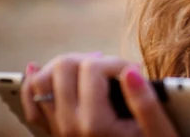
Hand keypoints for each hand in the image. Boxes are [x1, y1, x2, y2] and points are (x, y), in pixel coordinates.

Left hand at [20, 52, 178, 136]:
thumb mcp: (158, 131)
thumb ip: (146, 103)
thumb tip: (131, 71)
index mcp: (96, 124)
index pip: (92, 68)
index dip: (116, 61)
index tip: (134, 70)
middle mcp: (70, 126)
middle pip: (63, 68)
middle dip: (91, 59)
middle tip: (113, 68)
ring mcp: (58, 129)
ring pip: (42, 78)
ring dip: (66, 66)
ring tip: (91, 68)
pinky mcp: (54, 130)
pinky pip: (31, 99)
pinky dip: (35, 81)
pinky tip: (41, 70)